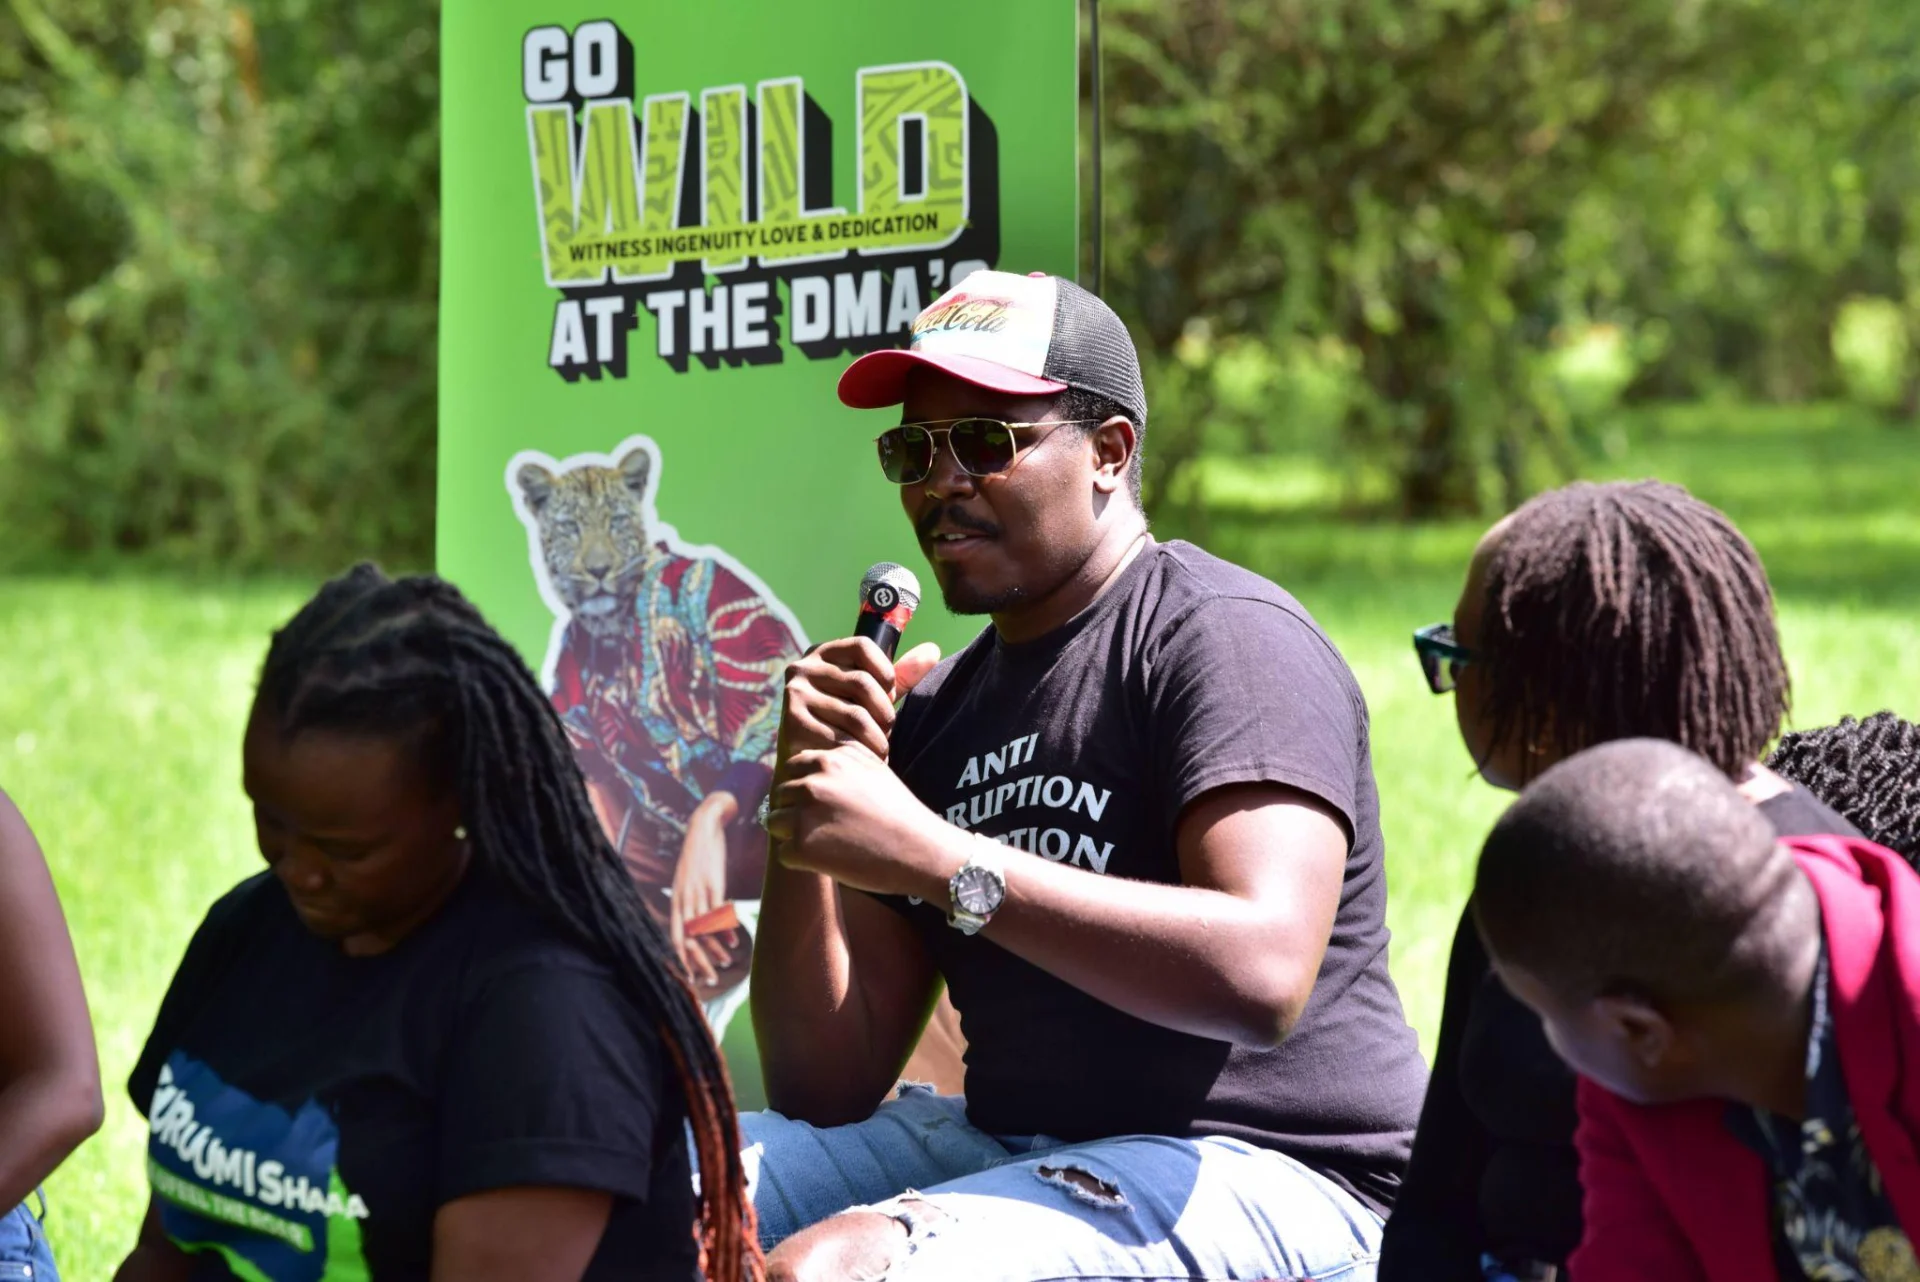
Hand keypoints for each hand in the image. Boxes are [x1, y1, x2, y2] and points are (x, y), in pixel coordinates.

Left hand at [671, 790, 738, 991]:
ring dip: (714, 949)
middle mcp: (683, 899)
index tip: (687, 977)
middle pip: (687, 939)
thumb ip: (692, 903)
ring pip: (703, 929)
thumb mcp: (689, 882)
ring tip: (725, 964)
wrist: (703, 827)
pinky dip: (724, 929)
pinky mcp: (712, 883)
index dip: (679, 958)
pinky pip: (717, 912)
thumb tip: (702, 926)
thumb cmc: (698, 857)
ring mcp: (697, 892)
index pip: (674, 936)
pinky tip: (732, 942)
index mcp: (676, 900)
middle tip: (708, 980)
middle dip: (697, 962)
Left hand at [765, 743, 962, 897]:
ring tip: (827, 844)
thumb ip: (841, 760)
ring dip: (794, 835)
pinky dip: (801, 860)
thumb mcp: (873, 768)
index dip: (804, 789)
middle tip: (826, 829)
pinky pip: (784, 853)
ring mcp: (804, 814)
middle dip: (796, 812)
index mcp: (827, 760)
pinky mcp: (802, 846)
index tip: (823, 805)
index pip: (792, 769)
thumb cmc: (900, 812)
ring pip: (775, 822)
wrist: (920, 848)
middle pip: (780, 796)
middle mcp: (812, 782)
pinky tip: (830, 860)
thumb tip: (811, 761)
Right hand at [776, 639, 940, 774]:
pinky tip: (860, 758)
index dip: (885, 671)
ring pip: (856, 714)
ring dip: (876, 737)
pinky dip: (859, 752)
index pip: (862, 646)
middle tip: (887, 729)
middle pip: (862, 682)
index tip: (890, 693)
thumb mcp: (871, 696)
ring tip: (879, 748)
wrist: (809, 760)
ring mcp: (796, 694)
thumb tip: (933, 650)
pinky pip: (841, 737)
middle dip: (884, 711)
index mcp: (823, 653)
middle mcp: (803, 668)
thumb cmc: (844, 722)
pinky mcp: (793, 722)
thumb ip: (899, 676)